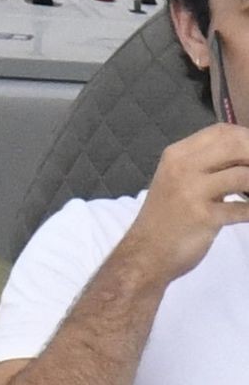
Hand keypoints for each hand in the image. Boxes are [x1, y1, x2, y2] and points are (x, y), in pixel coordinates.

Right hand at [124, 124, 248, 286]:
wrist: (145, 252)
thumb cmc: (166, 217)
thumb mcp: (178, 180)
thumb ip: (205, 166)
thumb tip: (243, 156)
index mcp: (177, 154)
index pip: (221, 131)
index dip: (246, 138)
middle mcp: (183, 166)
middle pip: (234, 146)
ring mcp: (191, 191)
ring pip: (242, 175)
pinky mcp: (202, 217)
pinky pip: (242, 209)